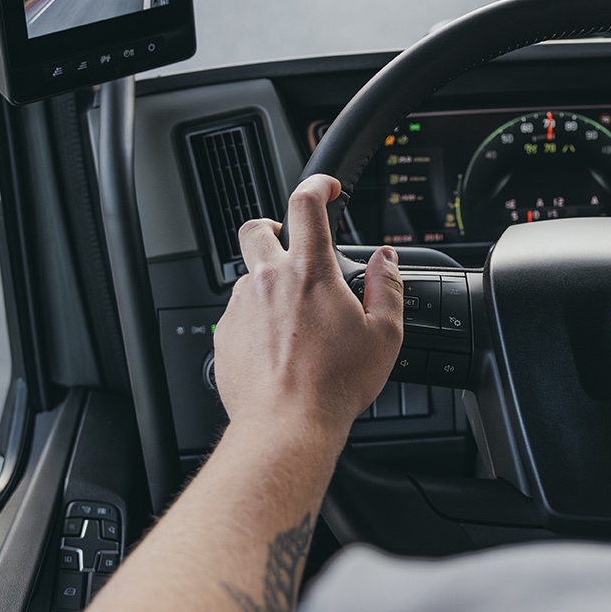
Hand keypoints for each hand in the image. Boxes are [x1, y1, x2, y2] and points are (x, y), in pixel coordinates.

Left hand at [213, 174, 403, 442]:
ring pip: (248, 277)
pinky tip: (278, 349)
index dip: (317, 185)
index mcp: (309, 272)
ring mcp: (241, 308)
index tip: (326, 188)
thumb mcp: (384, 334)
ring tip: (293, 318)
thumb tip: (385, 260)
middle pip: (257, 228)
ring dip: (268, 284)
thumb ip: (386, 286)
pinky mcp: (224, 336)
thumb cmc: (335, 385)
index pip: (305, 204)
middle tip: (290, 245)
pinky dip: (257, 322)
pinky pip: (238, 315)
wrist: (287, 426)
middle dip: (273, 228)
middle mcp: (268, 282)